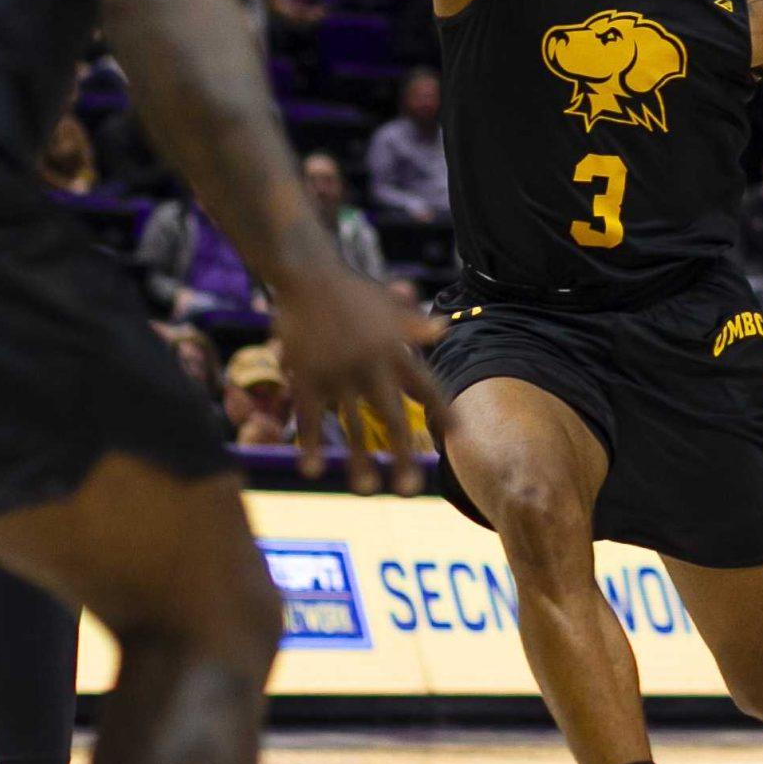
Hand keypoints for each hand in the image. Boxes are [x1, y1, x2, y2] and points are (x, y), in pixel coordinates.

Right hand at [272, 270, 448, 494]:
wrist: (306, 274)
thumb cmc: (351, 290)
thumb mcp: (388, 304)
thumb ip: (413, 323)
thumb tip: (443, 329)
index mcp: (395, 349)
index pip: (425, 386)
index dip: (441, 411)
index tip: (456, 435)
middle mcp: (370, 364)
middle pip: (391, 416)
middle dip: (403, 453)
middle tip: (412, 489)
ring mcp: (337, 373)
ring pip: (351, 424)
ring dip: (359, 459)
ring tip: (370, 489)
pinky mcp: (306, 375)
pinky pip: (309, 416)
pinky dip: (310, 443)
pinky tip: (313, 470)